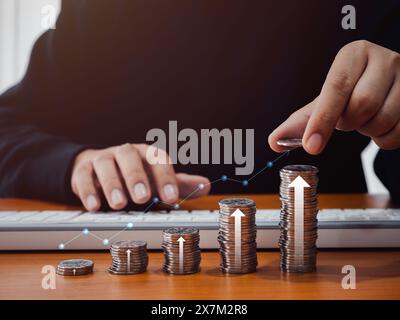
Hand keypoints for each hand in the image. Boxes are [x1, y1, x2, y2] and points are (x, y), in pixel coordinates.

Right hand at [71, 143, 209, 210]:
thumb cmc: (135, 176)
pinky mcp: (83, 169)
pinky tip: (93, 206)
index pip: (158, 159)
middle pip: (130, 156)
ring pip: (105, 163)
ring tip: (119, 205)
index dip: (166, 176)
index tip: (172, 197)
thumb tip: (206, 186)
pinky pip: (83, 176)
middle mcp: (125, 152)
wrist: (99, 169)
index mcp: (146, 154)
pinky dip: (87, 190)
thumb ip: (179, 184)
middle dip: (136, 176)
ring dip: (112, 184)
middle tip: (142, 198)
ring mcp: (103, 158)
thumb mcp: (157, 180)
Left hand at [269, 40, 399, 153]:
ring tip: (363, 120)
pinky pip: (399, 132)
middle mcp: (384, 59)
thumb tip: (274, 141)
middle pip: (361, 105)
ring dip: (366, 131)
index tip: (311, 145)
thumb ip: (300, 122)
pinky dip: (384, 139)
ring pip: (382, 120)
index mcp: (354, 55)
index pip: (336, 88)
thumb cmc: (351, 92)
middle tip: (346, 120)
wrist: (387, 87)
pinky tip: (380, 126)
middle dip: (347, 123)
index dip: (322, 120)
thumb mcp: (324, 101)